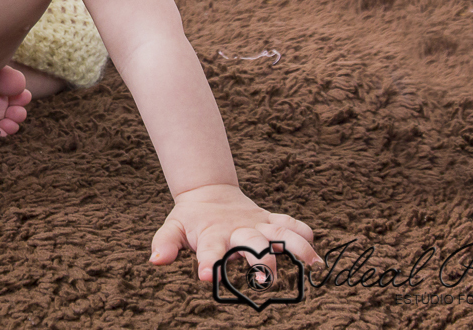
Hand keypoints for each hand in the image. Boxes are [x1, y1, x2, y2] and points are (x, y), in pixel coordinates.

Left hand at [150, 183, 319, 281]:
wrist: (207, 192)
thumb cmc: (190, 219)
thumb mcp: (172, 228)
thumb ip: (164, 243)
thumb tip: (155, 260)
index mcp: (213, 234)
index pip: (211, 250)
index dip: (209, 263)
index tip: (207, 277)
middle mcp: (239, 229)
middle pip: (254, 244)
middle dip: (261, 261)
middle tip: (265, 280)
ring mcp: (257, 223)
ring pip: (282, 233)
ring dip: (297, 248)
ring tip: (312, 265)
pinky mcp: (270, 220)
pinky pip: (291, 224)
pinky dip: (305, 234)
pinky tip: (316, 253)